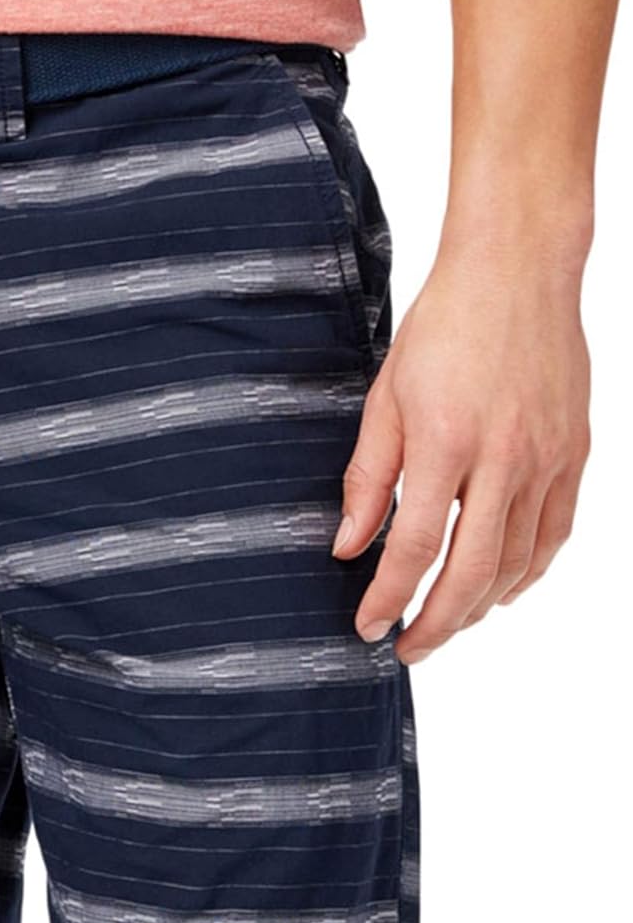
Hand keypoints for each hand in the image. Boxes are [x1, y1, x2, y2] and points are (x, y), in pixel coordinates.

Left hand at [332, 250, 590, 662]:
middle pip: (471, 570)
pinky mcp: (574, 453)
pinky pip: (554, 534)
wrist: (517, 272)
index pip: (414, 547)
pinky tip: (500, 591)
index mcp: (445, 442)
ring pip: (517, 562)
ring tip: (446, 624)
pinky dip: (527, 573)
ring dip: (479, 606)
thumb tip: (347, 548)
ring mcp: (548, 458)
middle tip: (407, 650)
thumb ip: (367, 480)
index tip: (368, 627)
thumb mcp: (385, 400)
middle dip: (436, 623)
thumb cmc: (441, 330)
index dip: (389, 597)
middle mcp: (504, 457)